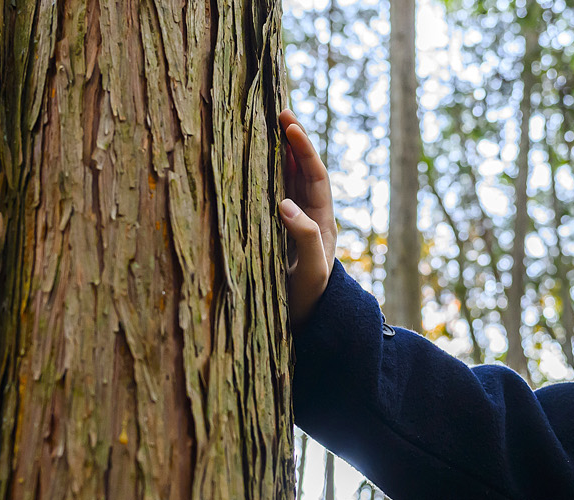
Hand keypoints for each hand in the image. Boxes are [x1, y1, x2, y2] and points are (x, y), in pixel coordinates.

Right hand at [278, 110, 337, 327]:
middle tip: (279, 111)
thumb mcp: (312, 271)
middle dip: (292, 142)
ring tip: (266, 127)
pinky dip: (264, 177)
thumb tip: (285, 203)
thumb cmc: (308, 299)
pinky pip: (272, 196)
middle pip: (303, 171)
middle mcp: (309, 217)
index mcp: (322, 221)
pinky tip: (251, 163)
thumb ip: (304, 237)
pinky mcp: (275, 233)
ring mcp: (292, 224)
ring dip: (279, 155)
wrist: (303, 324)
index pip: (315, 176)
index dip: (304, 149)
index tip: (289, 125)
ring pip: (287, 180)